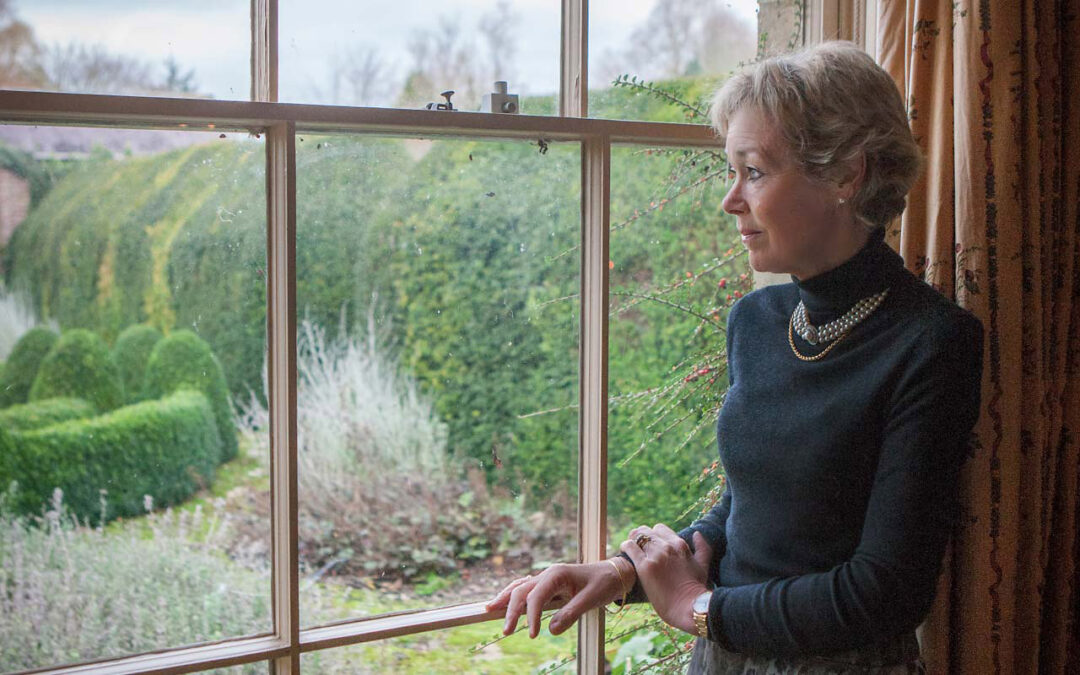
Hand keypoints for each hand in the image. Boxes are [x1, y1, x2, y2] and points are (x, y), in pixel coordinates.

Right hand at [485, 558, 634, 637]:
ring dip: (505, 599)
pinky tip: (504, 602)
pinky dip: (513, 596)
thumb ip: (571, 613)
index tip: (532, 635)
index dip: (531, 616)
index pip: (536, 596)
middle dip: (510, 610)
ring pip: (520, 587)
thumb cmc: (604, 583)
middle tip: (505, 632)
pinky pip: (526, 589)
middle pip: (521, 591)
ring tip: (488, 609)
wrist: (614, 573)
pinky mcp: (549, 585)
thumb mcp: (592, 599)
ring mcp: (546, 578)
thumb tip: (551, 630)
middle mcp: (548, 574)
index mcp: (557, 574)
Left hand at [620, 525, 712, 634]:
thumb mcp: (703, 565)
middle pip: (647, 531)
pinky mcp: (645, 566)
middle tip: (637, 546)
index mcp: (680, 545)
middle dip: (641, 537)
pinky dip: (625, 547)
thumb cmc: (697, 590)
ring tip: (629, 547)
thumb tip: (697, 534)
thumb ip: (702, 548)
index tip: (649, 543)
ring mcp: (656, 555)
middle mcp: (667, 546)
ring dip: (631, 540)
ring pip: (637, 536)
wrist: (689, 607)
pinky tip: (624, 551)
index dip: (653, 535)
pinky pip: (630, 547)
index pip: (660, 529)